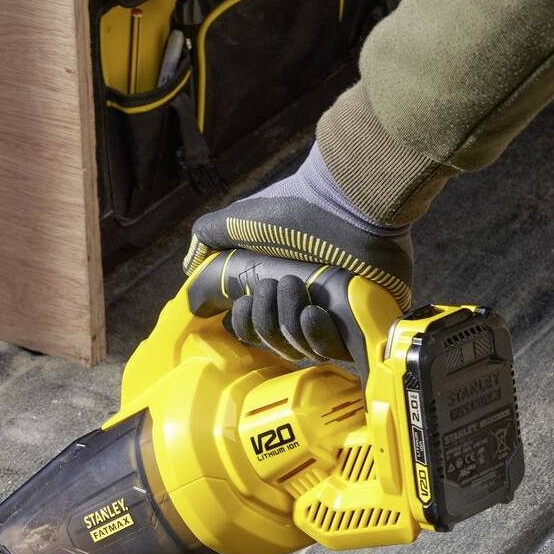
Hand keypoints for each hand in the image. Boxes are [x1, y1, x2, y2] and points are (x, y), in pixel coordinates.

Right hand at [180, 146, 412, 368]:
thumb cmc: (295, 207)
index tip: (245, 300)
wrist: (347, 202)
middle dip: (266, 319)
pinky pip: (333, 351)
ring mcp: (337, 315)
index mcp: (280, 289)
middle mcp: (306, 304)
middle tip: (276, 283)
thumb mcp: (238, 219)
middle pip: (275, 344)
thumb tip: (189, 271)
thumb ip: (208, 239)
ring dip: (289, 321)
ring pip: (301, 350)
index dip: (246, 324)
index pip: (256, 331)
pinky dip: (316, 335)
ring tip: (298, 285)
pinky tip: (312, 311)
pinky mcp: (363, 323)